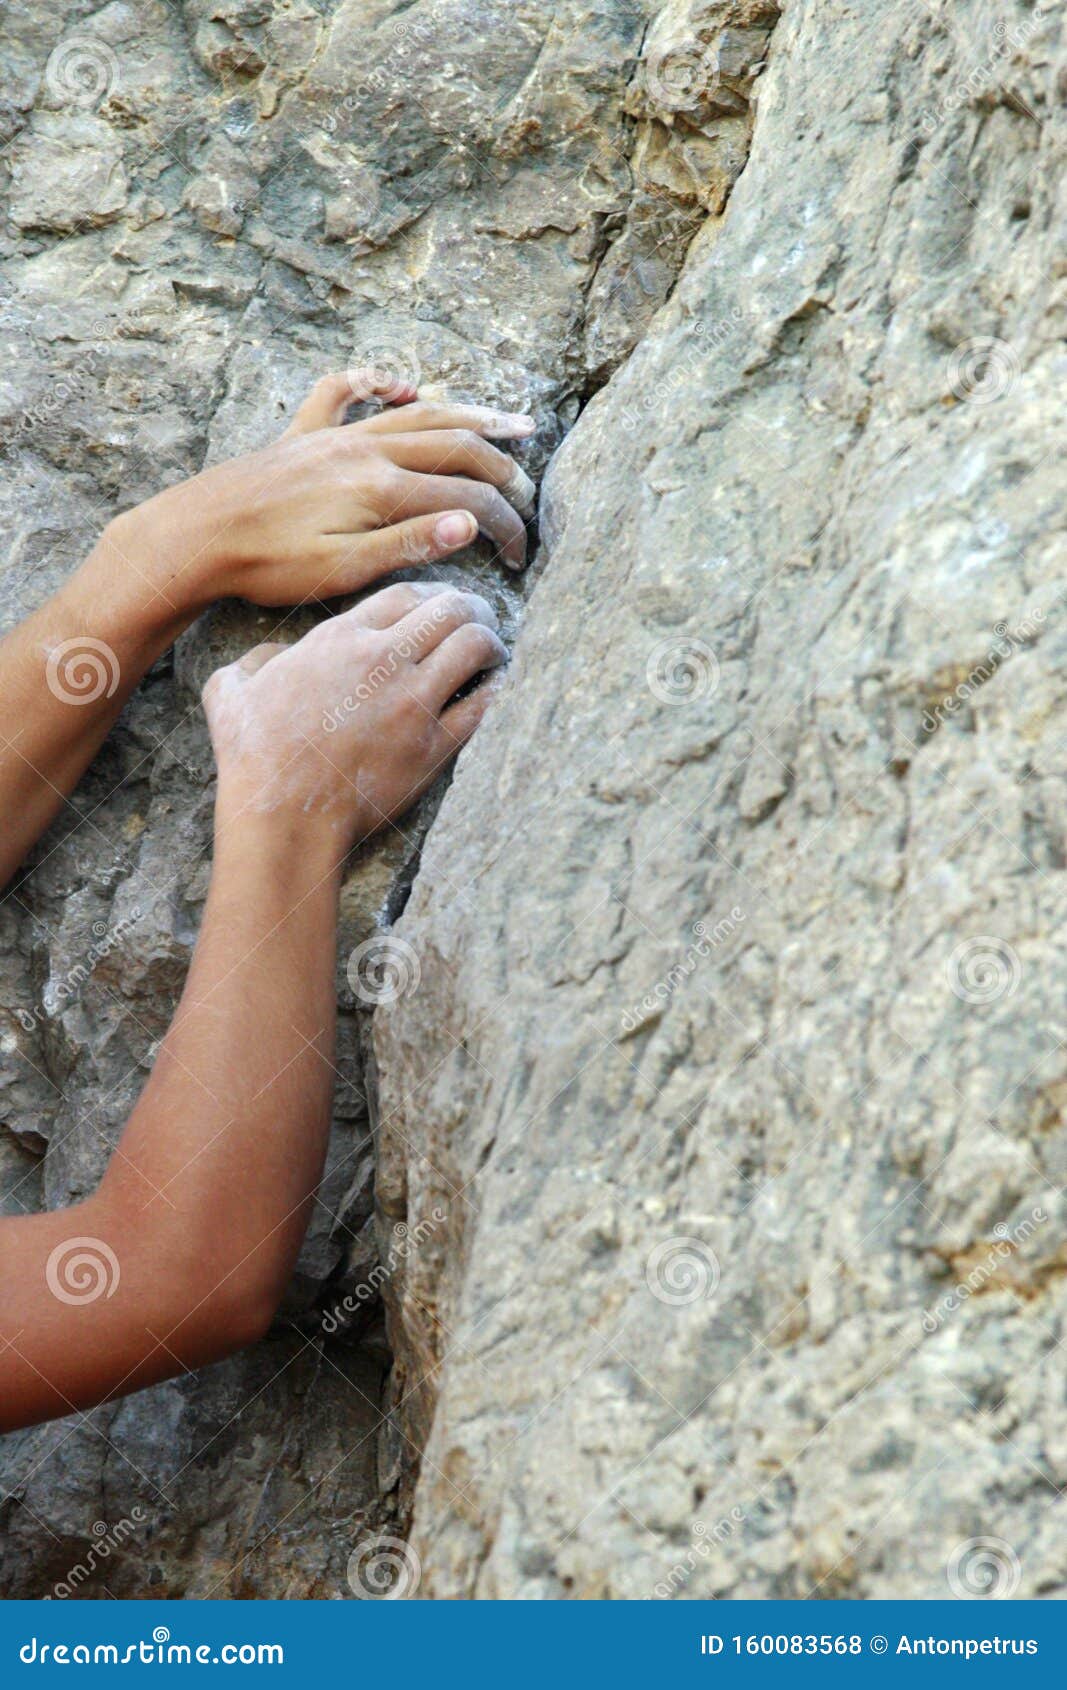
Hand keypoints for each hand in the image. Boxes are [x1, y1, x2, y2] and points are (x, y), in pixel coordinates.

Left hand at [110, 372, 536, 612]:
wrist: (195, 536)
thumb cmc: (267, 565)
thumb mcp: (345, 570)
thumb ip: (410, 543)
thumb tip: (470, 524)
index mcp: (380, 486)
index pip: (464, 499)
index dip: (502, 525)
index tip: (520, 554)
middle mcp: (364, 449)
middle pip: (453, 446)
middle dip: (501, 468)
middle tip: (529, 493)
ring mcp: (334, 436)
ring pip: (416, 414)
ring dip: (467, 416)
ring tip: (509, 423)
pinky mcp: (303, 436)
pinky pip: (344, 393)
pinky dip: (377, 382)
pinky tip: (399, 384)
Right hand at [204, 580, 506, 851]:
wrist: (283, 816)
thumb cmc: (254, 757)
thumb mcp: (231, 690)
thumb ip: (257, 660)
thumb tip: (274, 657)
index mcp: (339, 640)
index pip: (405, 593)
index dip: (431, 593)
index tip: (441, 603)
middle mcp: (382, 661)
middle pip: (449, 609)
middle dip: (472, 608)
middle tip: (481, 619)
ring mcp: (412, 702)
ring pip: (473, 646)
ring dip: (490, 643)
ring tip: (494, 651)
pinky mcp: (433, 746)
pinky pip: (481, 704)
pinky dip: (494, 689)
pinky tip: (494, 688)